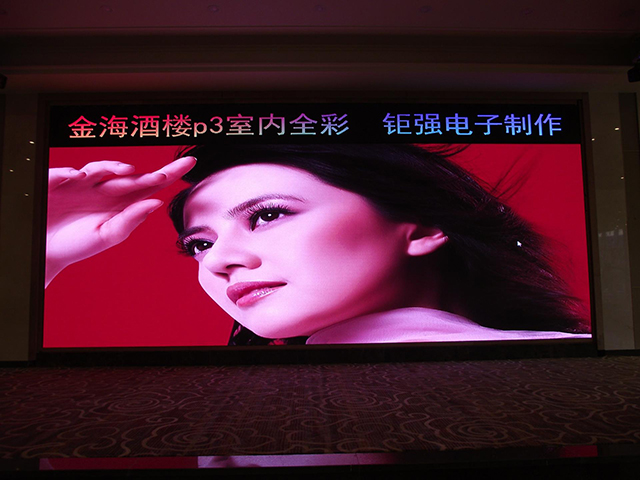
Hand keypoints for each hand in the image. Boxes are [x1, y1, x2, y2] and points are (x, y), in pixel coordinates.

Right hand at [45, 156, 195, 286]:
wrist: (45, 251)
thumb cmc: (77, 244)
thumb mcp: (108, 236)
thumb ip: (131, 219)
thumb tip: (156, 202)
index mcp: (120, 201)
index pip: (149, 183)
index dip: (169, 173)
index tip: (191, 163)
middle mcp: (103, 189)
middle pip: (129, 176)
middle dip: (147, 174)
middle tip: (164, 174)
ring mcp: (81, 184)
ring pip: (100, 167)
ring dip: (112, 167)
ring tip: (126, 171)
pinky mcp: (57, 183)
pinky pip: (63, 173)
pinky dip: (69, 172)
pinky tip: (77, 176)